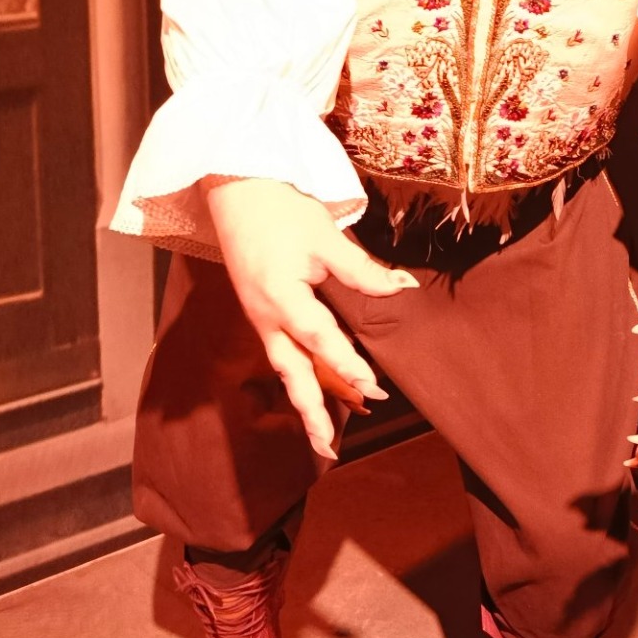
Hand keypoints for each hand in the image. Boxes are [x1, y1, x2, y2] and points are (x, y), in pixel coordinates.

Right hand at [205, 178, 416, 459]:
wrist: (235, 188)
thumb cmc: (281, 208)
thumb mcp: (325, 237)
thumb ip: (362, 270)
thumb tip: (402, 289)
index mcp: (281, 298)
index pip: (321, 340)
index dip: (348, 366)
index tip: (374, 389)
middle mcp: (266, 316)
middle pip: (292, 374)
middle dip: (312, 412)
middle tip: (331, 450)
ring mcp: (259, 316)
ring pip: (284, 368)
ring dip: (303, 402)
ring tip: (321, 439)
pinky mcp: (259, 310)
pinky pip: (280, 353)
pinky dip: (298, 377)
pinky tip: (311, 390)